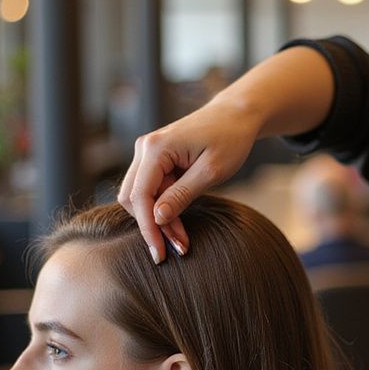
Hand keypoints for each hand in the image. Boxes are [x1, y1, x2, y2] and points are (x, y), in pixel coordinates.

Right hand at [118, 95, 260, 263]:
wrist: (236, 115)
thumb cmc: (230, 139)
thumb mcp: (211, 171)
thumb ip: (182, 195)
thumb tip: (157, 219)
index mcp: (156, 148)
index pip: (140, 196)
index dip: (148, 229)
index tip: (160, 254)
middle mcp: (144, 148)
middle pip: (132, 198)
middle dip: (152, 227)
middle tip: (179, 248)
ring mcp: (147, 153)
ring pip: (140, 197)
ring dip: (158, 221)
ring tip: (182, 240)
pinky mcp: (155, 160)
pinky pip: (151, 191)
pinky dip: (163, 209)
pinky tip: (179, 225)